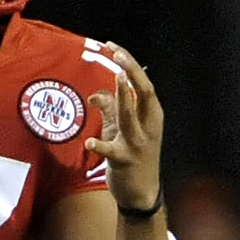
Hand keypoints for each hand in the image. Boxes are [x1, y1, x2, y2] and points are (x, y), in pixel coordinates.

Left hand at [91, 42, 165, 215]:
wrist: (142, 193)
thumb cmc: (134, 157)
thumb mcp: (122, 129)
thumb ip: (110, 109)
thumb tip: (95, 94)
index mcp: (151, 114)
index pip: (143, 82)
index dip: (130, 63)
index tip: (114, 46)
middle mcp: (149, 125)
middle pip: (143, 92)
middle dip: (131, 71)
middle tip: (116, 53)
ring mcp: (138, 143)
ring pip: (131, 117)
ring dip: (123, 99)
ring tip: (116, 81)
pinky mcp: (124, 161)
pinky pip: (111, 151)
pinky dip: (100, 145)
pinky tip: (89, 141)